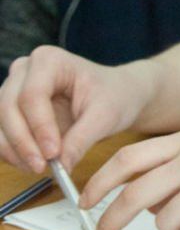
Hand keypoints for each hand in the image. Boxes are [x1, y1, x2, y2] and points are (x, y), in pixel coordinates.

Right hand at [0, 48, 155, 172]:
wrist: (118, 95)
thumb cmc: (115, 96)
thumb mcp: (106, 116)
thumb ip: (81, 139)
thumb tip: (62, 166)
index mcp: (49, 61)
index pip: (32, 95)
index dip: (39, 127)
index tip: (53, 153)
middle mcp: (24, 71)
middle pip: (8, 108)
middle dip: (23, 142)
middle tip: (41, 167)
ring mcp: (13, 89)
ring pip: (0, 122)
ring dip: (13, 150)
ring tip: (38, 168)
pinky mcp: (11, 110)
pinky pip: (1, 133)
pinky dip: (11, 151)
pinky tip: (29, 164)